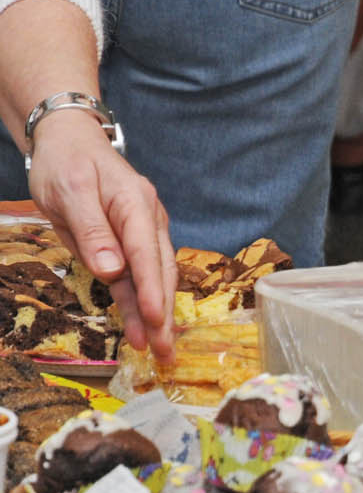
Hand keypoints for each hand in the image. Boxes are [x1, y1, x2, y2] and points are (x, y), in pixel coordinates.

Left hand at [28, 111, 176, 359]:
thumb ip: (92, 230)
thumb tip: (112, 270)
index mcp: (136, 206)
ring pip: (152, 280)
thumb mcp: (71, 191)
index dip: (152, 290)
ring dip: (155, 315)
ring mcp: (142, 234)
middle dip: (163, 313)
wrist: (69, 143)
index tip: (155, 321)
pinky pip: (137, 277)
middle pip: (160, 273)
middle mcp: (148, 221)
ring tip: (158, 349)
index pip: (147, 254)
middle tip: (166, 350)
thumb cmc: (66, 163)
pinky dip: (140, 303)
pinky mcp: (131, 244)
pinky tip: (142, 328)